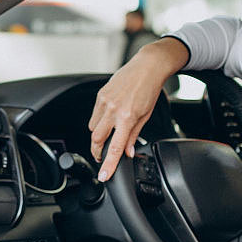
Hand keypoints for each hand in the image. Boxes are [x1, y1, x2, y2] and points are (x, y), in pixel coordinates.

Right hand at [88, 38, 187, 180]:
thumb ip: (133, 135)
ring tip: (109, 133)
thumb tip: (126, 152)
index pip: (115, 148)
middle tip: (101, 156)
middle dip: (97, 151)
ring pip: (92, 128)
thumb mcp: (145, 116)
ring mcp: (105, 101)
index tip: (104, 175)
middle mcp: (113, 110)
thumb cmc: (149, 89)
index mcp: (127, 117)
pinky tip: (108, 118)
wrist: (147, 66)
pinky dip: (98, 121)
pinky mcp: (100, 95)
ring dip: (98, 135)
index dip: (108, 164)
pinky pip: (94, 115)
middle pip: (96, 139)